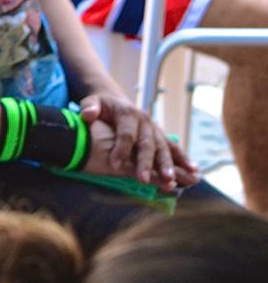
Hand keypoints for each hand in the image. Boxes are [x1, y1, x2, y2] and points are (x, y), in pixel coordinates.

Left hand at [79, 93, 198, 189]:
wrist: (116, 102)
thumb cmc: (101, 106)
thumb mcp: (92, 101)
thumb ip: (89, 107)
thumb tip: (88, 115)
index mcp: (128, 113)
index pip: (126, 134)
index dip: (121, 149)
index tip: (114, 165)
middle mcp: (145, 121)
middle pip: (147, 144)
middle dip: (146, 162)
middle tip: (143, 179)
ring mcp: (155, 129)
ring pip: (163, 148)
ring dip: (167, 165)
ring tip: (170, 180)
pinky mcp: (160, 136)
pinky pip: (174, 148)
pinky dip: (184, 160)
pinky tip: (193, 172)